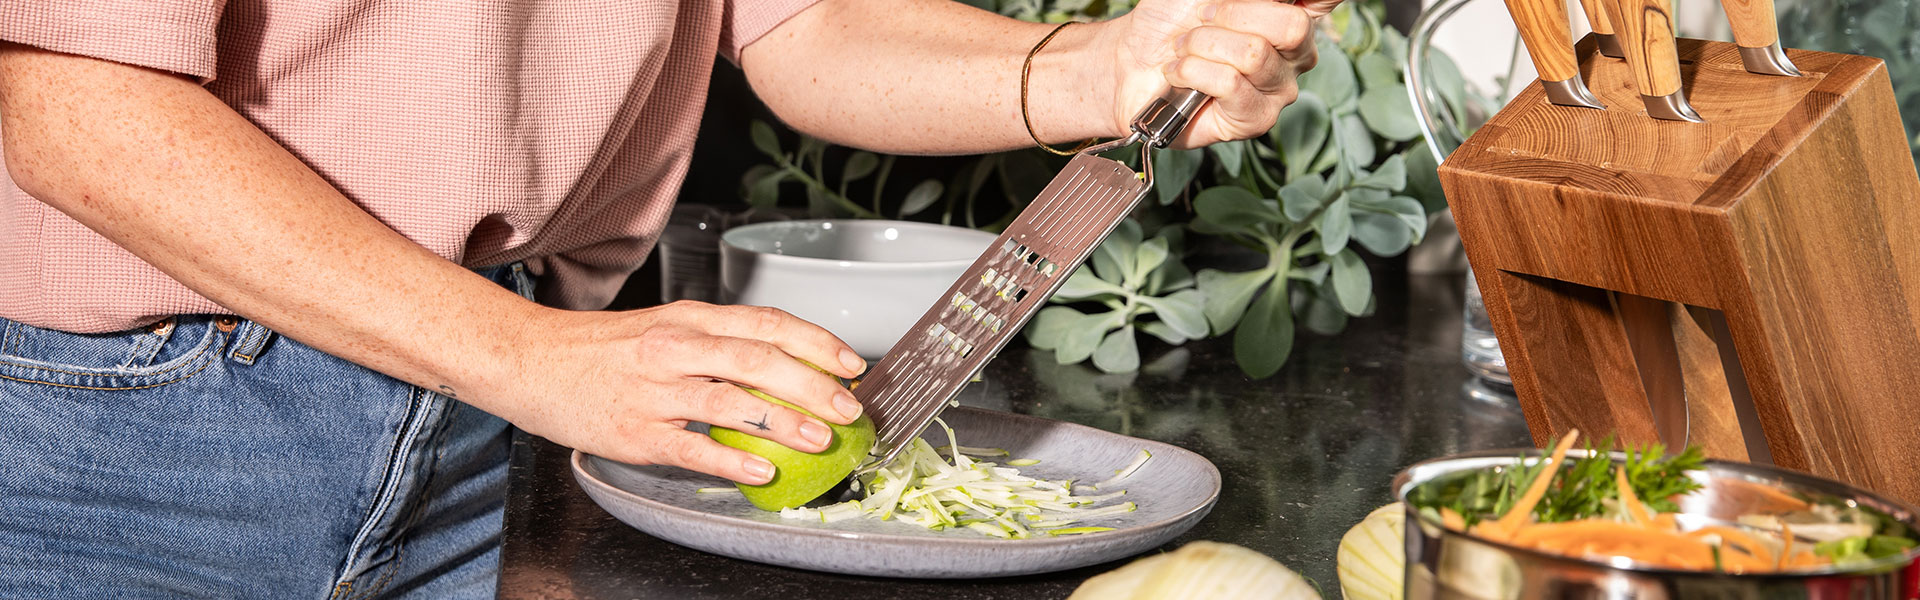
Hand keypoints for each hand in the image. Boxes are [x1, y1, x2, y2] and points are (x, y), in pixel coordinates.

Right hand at [499, 301, 866, 484]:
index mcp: (689, 319)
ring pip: (730, 401)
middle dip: (812, 383)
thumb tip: (785, 366)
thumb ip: (718, 342)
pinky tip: (761, 472)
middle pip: (757, 359)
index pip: (766, 323)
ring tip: (820, 438)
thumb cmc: (601, 350)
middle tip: (848, 407)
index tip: (852, 363)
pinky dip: (730, 462)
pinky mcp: (634, 432)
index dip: (816, 342)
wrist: (529, 361)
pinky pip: (691, 449)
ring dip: (782, 421)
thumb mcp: (663, 328)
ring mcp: (654, 391)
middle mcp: (675, 348)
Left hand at [1099, 0, 1339, 147]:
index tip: (1263, 1)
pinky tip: (1179, 74)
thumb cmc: (1172, 22)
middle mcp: (1296, 53)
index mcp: (1293, 14)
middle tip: (1201, 22)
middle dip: (1232, 15)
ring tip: (1183, 50)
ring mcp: (1279, 89)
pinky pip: (1230, 84)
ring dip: (1203, 45)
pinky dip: (1193, 71)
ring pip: (1254, 55)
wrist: (1133, 61)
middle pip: (1293, 25)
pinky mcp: (1256, 119)